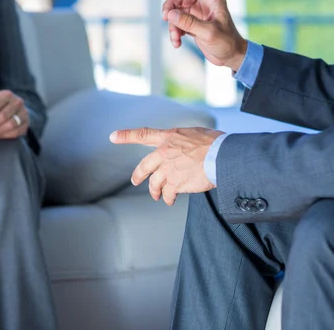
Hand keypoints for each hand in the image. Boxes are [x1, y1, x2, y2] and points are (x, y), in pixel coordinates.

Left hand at [110, 127, 224, 205]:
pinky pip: (167, 194)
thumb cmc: (215, 143)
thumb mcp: (195, 133)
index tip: (112, 136)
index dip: (126, 135)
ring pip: (154, 183)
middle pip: (144, 166)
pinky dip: (168, 198)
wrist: (221, 155)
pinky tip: (170, 201)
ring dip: (155, 192)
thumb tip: (186, 147)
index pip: (143, 134)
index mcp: (168, 137)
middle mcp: (164, 153)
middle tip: (135, 180)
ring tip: (157, 196)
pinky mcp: (175, 183)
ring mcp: (168, 169)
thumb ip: (183, 141)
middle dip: (138, 175)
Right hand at [163, 0, 246, 71]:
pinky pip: (177, 24)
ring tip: (175, 39)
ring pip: (176, 13)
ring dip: (172, 26)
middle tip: (166, 19)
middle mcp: (204, 4)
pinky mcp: (193, 26)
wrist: (231, 57)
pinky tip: (177, 43)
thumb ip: (189, 24)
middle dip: (170, 8)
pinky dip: (175, 33)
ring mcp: (197, 15)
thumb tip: (171, 15)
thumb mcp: (209, 33)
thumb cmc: (226, 42)